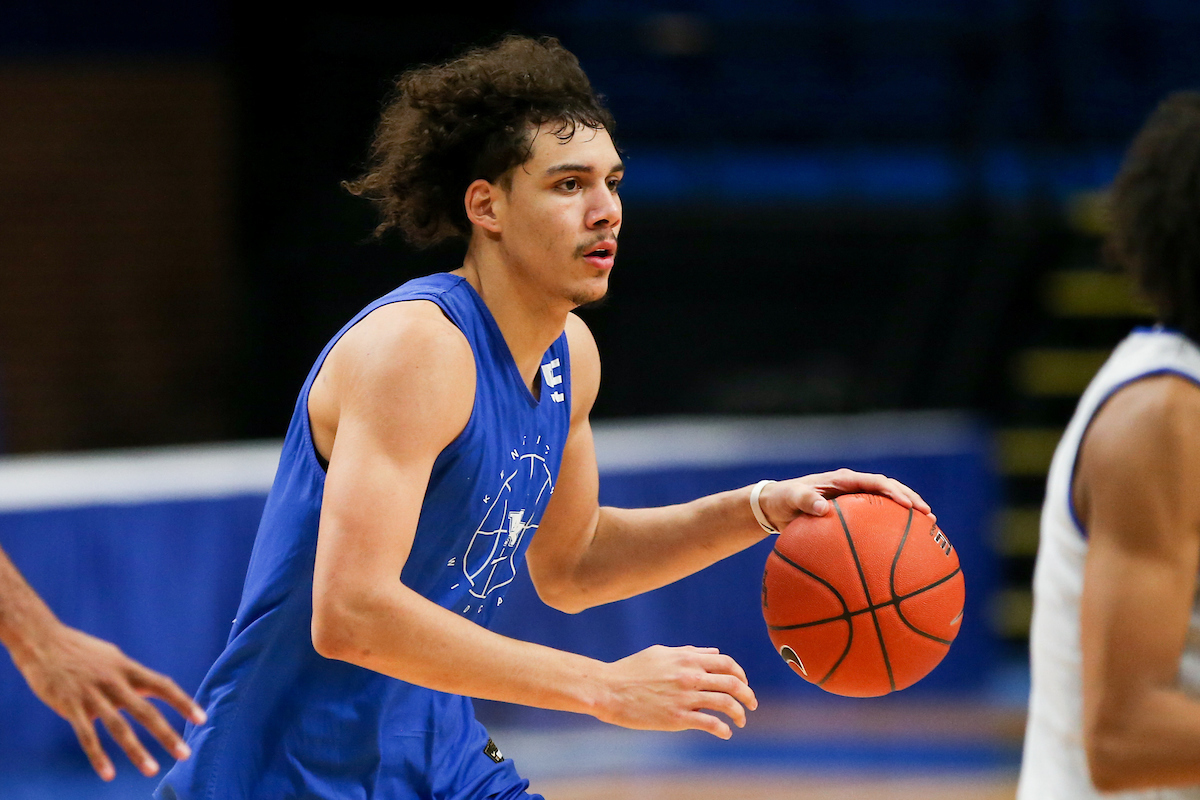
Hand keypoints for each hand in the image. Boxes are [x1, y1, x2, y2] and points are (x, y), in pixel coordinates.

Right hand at [12, 621, 205, 780]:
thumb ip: (130, 675)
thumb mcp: (112, 658)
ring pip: (119, 727)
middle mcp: (114, 681)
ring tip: (152, 770)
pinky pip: (87, 735)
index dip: (183, 702)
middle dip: (167, 734)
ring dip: (136, 750)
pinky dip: (98, 755)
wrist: (43, 642)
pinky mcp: (70, 706)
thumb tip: (150, 688)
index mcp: (128, 668)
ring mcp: (92, 695)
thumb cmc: (80, 651)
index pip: (163, 686)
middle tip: (185, 754)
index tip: (202, 719)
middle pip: (146, 711)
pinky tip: (109, 773)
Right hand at [595, 645, 756, 738]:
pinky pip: (710, 723)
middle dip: (747, 695)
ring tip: (741, 721)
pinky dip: (723, 729)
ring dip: (739, 713)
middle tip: (752, 704)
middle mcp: (690, 676)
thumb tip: (711, 652)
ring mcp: (685, 697)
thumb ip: (688, 652)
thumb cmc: (631, 670)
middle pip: (732, 683)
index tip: (743, 683)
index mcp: (687, 658)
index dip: (740, 674)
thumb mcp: (661, 652)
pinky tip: (725, 733)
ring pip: (726, 703)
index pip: (726, 664)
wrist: (609, 689)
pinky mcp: (678, 717)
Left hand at [758, 468, 932, 530]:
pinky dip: (891, 528)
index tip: (908, 506)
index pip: (876, 482)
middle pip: (890, 490)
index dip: (894, 492)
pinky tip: (904, 548)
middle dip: (911, 501)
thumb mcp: (790, 498)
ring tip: (929, 528)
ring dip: (907, 513)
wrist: (775, 505)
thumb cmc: (783, 500)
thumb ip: (805, 501)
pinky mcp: (853, 514)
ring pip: (887, 504)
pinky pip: (876, 520)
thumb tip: (823, 509)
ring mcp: (855, 500)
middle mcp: (853, 487)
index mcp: (843, 480)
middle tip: (929, 517)